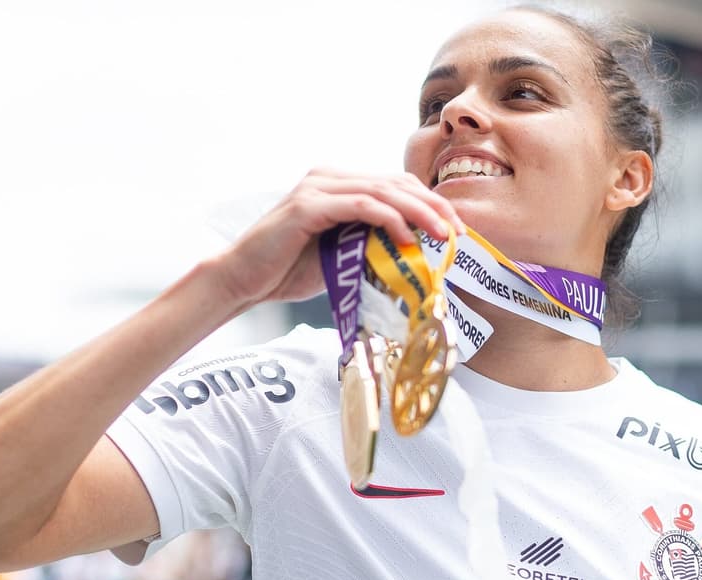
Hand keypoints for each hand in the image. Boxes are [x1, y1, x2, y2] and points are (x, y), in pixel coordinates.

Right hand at [215, 167, 464, 304]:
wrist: (243, 279)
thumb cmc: (288, 270)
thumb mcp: (339, 253)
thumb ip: (369, 242)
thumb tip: (413, 251)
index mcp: (337, 184)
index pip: (394, 184)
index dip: (428, 202)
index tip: (455, 229)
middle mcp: (328, 177)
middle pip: (395, 183)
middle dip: (432, 205)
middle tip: (459, 231)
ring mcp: (317, 188)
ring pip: (383, 191)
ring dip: (419, 212)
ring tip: (443, 234)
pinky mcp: (308, 206)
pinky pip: (360, 206)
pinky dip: (389, 220)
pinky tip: (407, 238)